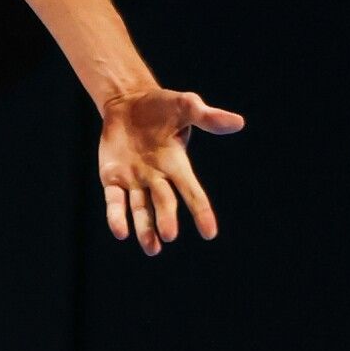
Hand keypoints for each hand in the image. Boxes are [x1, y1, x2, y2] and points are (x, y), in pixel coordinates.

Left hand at [98, 86, 244, 255]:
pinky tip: (120, 232)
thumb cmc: (162, 105)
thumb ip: (208, 117)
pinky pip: (115, 202)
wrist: (128, 103)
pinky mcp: (111, 179)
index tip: (209, 233)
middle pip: (164, 202)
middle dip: (166, 218)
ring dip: (144, 229)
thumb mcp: (186, 106)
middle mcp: (157, 178)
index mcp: (177, 164)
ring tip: (151, 248)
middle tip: (169, 235)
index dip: (201, 211)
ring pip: (140, 210)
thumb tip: (238, 122)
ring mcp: (134, 181)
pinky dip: (117, 216)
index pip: (192, 192)